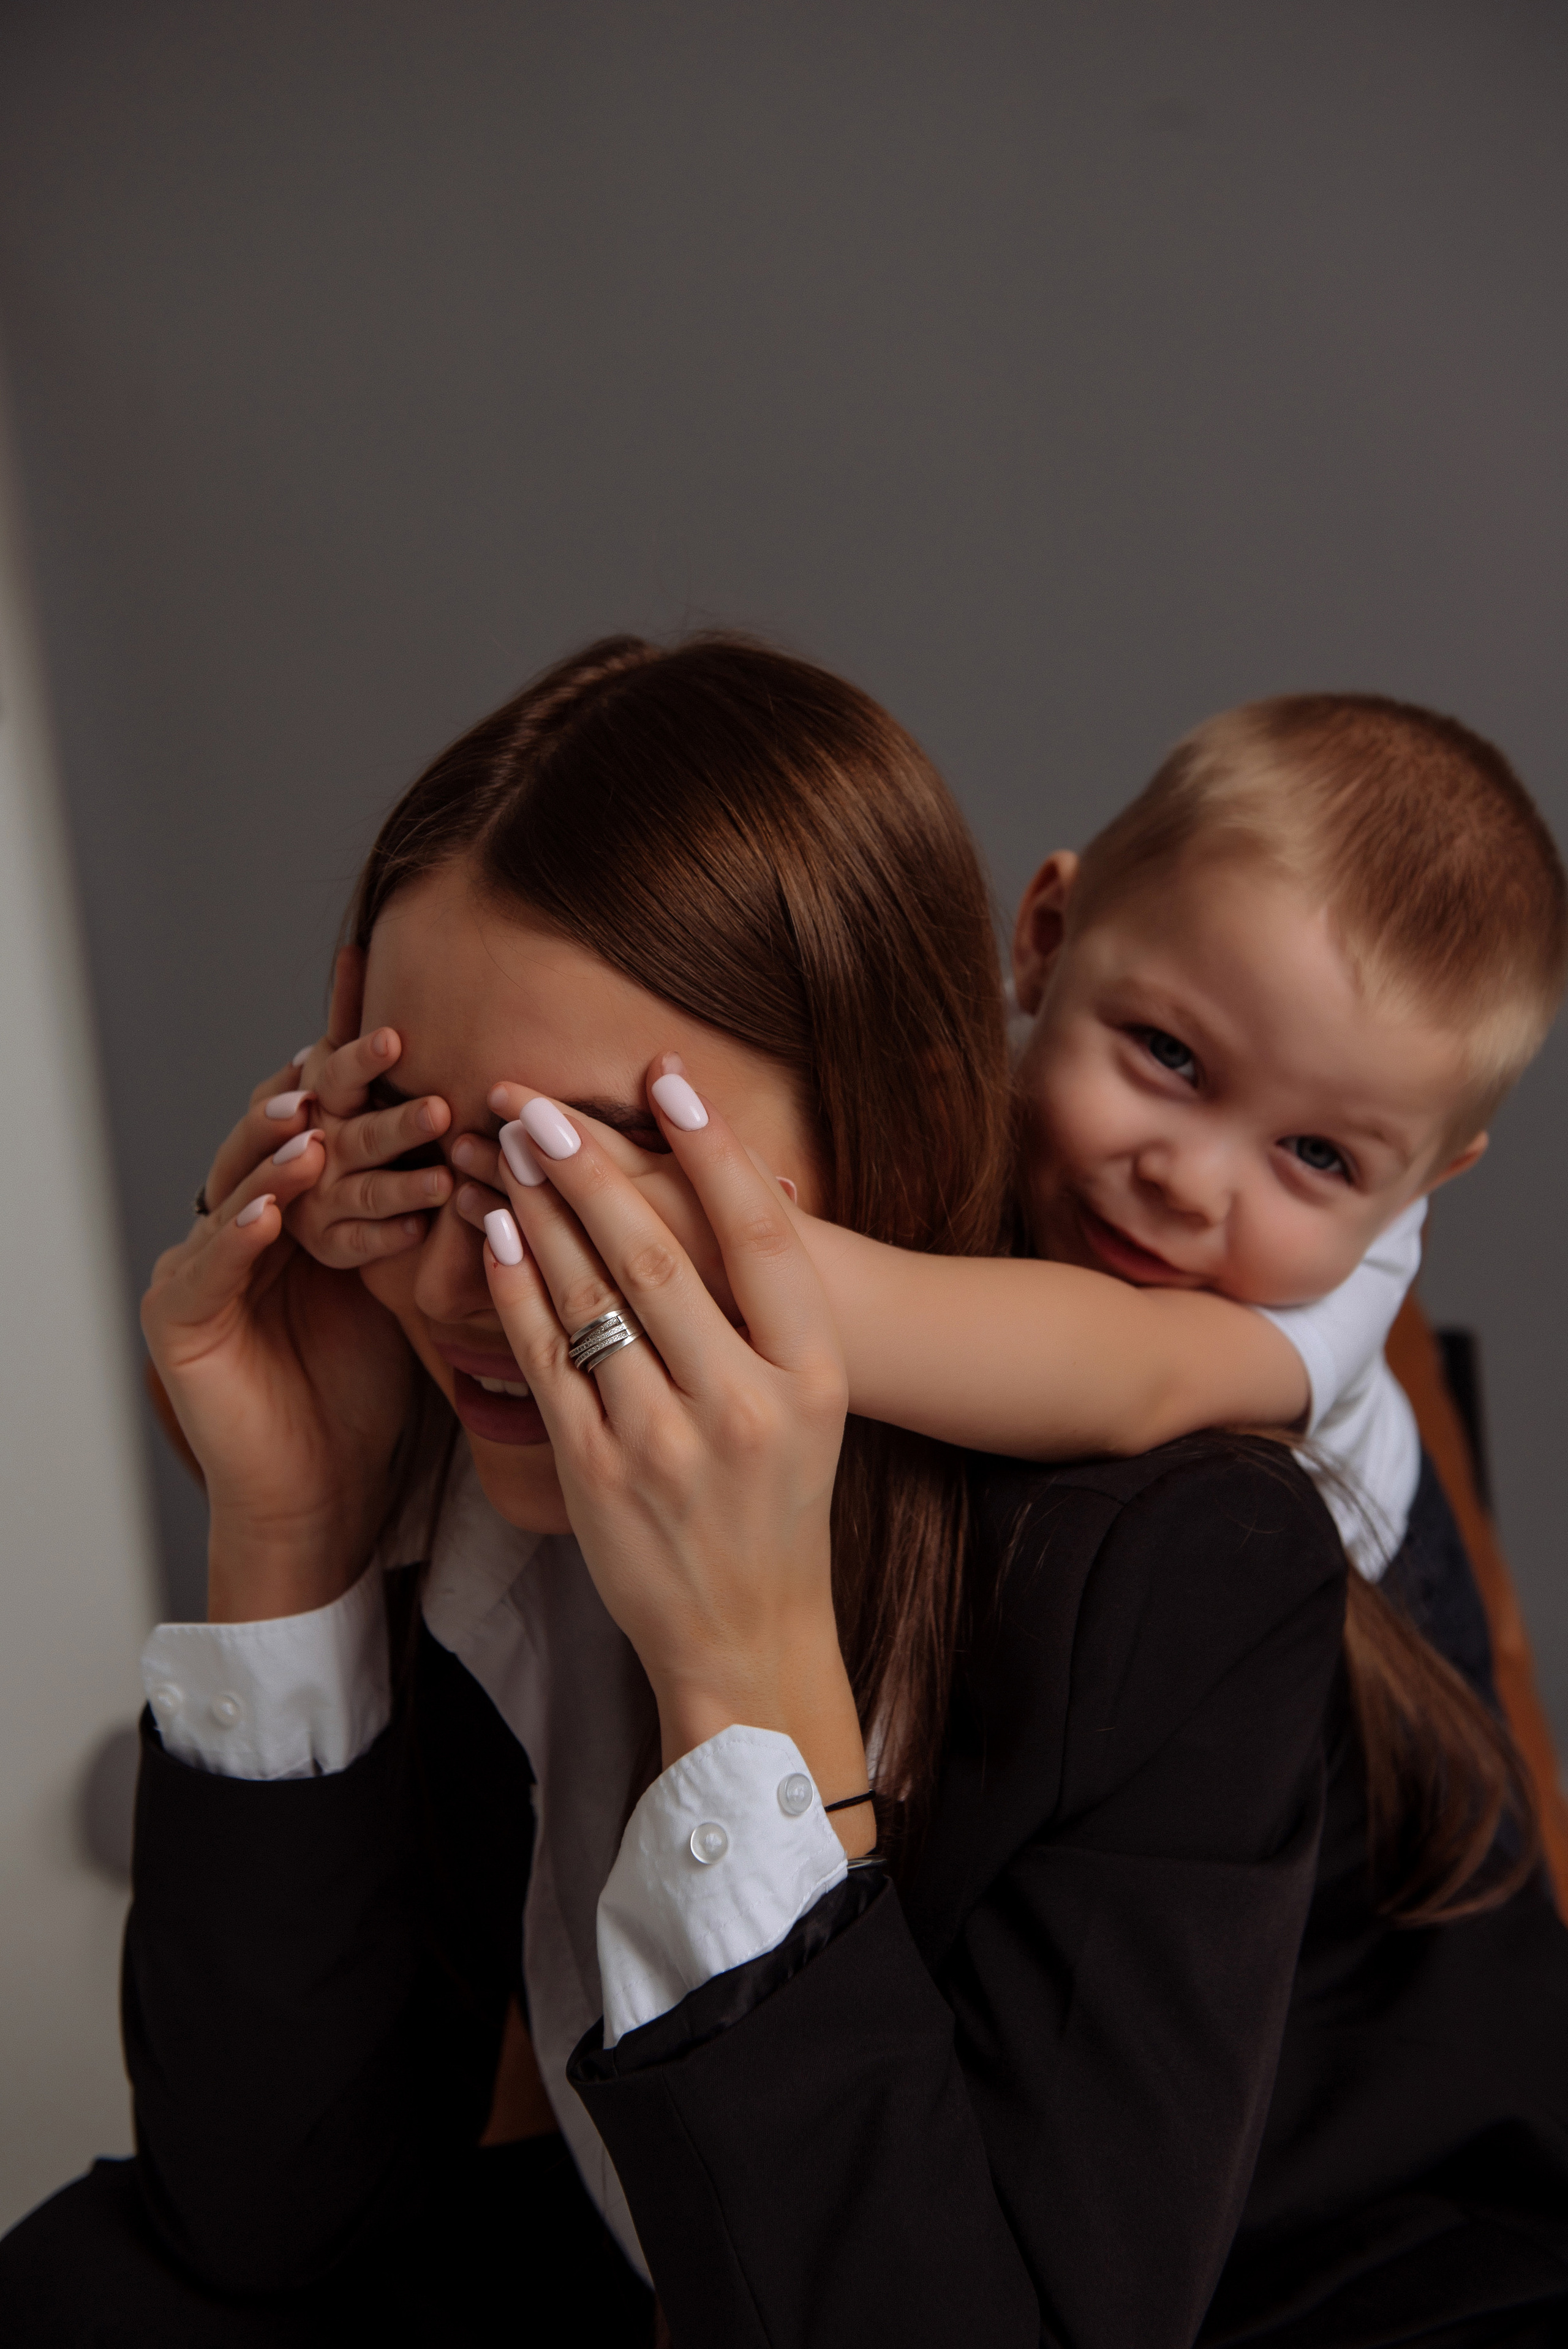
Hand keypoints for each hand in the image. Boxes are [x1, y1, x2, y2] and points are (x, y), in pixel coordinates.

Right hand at [143, 1054, 414, 1621]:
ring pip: (244, 1189)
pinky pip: (205, 1264)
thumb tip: (501, 1139)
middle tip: (384, 1047)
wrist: (325, 1491)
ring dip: (281, 1156)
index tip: (404, 1017)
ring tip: (314, 1124)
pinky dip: (236, 1232)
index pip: (328, 1117)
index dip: (359, 1068)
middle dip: (332, 1092)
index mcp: (297, 1205)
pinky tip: (269, 1209)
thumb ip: (429, 1210)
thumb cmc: (373, 1390)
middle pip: (287, 1137)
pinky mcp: (177, 1316)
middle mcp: (243, 1221)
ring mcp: (201, 1265)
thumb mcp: (410, 1281)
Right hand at [279, 947, 454, 1267]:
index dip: (361, 1059)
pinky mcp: (327, 1245)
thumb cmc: (327, 1123)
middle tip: (439, 1110)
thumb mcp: (333, 1074)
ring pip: (363, 1193)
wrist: (281, 1209)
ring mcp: (315, 1201)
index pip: (336, 1076)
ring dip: (402, 1186)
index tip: (395, 1039)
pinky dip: (386, 1237)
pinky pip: (356, 1245)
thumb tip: (354, 948)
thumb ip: (345, 1018)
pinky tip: (419, 1229)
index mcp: (317, 1100)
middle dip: (396, 1125)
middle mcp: (314, 1148)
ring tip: (444, 1182)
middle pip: (358, 1135)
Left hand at [474, 1059, 870, 1850]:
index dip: (715, 1152)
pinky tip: (498, 1234)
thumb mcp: (809, 1402)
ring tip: (510, 1148)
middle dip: (594, 1170)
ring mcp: (666, 1445)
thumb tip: (719, 1180)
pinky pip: (546, 1359)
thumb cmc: (777, 1501)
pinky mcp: (596, 1474)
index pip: (763, 1239)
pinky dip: (518, 1288)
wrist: (748, 1632)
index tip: (669, 1080)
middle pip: (661, 1259)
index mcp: (814, 1378)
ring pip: (593, 1300)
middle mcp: (745, 1408)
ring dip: (543, 1212)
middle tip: (544, 1105)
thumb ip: (767, 1309)